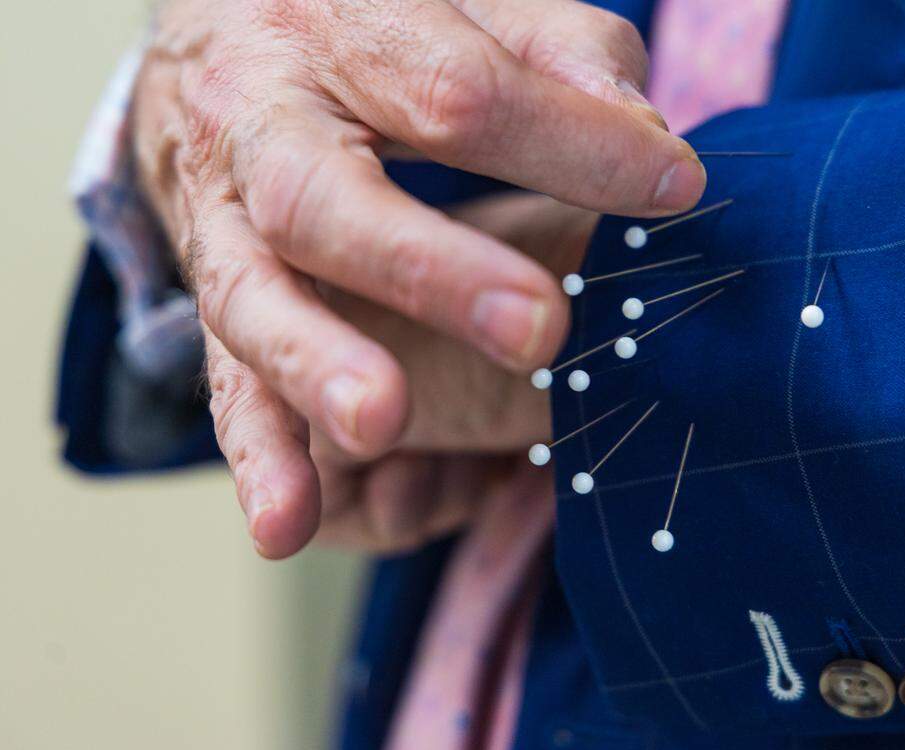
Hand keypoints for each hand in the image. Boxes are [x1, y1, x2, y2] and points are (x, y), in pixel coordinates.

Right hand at [132, 0, 704, 555]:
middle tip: (537, 327)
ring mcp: (224, 219)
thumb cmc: (378, 32)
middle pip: (328, 198)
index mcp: (341, 35)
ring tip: (380, 424)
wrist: (224, 43)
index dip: (568, 142)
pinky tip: (286, 525)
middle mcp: (262, 124)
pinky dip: (259, 456)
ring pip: (253, 298)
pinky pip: (225, 379)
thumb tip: (647, 147)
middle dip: (430, 269)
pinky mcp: (216, 295)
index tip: (671, 188)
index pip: (455, 90)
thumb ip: (562, 58)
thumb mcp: (471, 12)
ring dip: (318, 368)